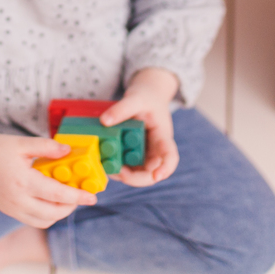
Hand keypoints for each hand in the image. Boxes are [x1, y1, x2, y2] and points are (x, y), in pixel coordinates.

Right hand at [0, 120, 97, 228]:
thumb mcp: (20, 143)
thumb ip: (46, 147)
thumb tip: (69, 151)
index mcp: (22, 181)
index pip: (57, 194)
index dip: (77, 196)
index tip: (92, 196)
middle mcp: (17, 200)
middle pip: (52, 214)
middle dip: (71, 207)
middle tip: (80, 195)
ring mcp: (11, 208)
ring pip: (43, 221)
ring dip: (59, 213)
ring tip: (66, 199)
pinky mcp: (7, 211)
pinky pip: (32, 220)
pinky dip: (46, 215)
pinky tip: (50, 200)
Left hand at [100, 67, 180, 186]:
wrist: (147, 96)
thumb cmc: (146, 97)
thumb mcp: (135, 98)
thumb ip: (122, 108)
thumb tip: (104, 121)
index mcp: (162, 137)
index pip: (170, 156)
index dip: (166, 168)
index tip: (157, 176)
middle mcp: (155, 150)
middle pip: (151, 173)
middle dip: (134, 178)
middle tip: (117, 172)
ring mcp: (144, 154)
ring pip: (137, 173)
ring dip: (122, 174)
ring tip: (106, 165)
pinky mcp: (133, 154)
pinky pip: (126, 166)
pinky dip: (116, 166)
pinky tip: (104, 160)